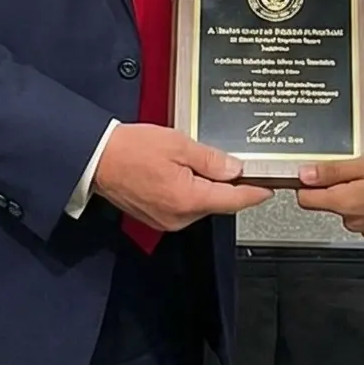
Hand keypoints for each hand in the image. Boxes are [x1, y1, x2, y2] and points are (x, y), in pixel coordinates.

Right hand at [94, 124, 268, 230]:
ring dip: (206, 186)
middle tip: (229, 160)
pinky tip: (181, 171)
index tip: (269, 188)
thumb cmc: (130, 149)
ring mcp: (167, 221)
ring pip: (200, 204)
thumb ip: (210, 159)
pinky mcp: (157, 218)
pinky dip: (189, 190)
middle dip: (226, 183)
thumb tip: (235, 169)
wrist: (95, 159)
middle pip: (217, 202)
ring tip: (195, 160)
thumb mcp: (177, 144)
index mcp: (188, 199)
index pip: (233, 200)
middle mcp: (179, 217)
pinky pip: (184, 206)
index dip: (254, 192)